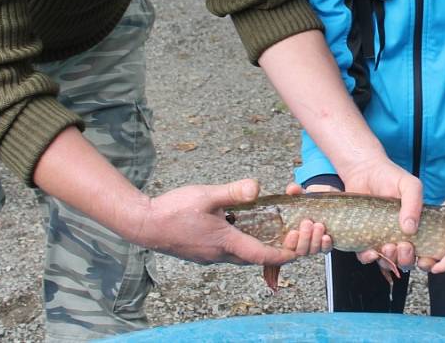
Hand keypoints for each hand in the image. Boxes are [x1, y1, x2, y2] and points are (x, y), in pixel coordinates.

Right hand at [133, 178, 297, 265]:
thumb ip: (232, 192)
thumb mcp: (206, 196)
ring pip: (241, 254)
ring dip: (256, 244)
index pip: (263, 254)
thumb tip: (257, 187)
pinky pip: (228, 251)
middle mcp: (220, 254)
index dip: (284, 253)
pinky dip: (240, 241)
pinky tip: (237, 223)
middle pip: (255, 256)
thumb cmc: (173, 210)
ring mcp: (210, 256)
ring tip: (265, 225)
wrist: (144, 225)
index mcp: (226, 242)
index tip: (299, 246)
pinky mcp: (202, 253)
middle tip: (287, 232)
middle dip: (274, 248)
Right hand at [278, 182, 333, 255]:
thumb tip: (292, 188)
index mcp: (294, 230)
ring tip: (319, 225)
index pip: (288, 244)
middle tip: (307, 223)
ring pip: (312, 251)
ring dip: (315, 240)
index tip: (293, 232)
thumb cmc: (319, 200)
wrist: (340, 204)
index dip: (290, 242)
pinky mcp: (328, 245)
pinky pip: (326, 250)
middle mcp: (304, 239)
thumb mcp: (308, 194)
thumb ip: (297, 191)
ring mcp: (316, 243)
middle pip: (300, 250)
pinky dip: (325, 245)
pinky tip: (327, 237)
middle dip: (304, 238)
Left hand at [339, 157, 422, 271]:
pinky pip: (364, 254)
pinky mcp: (362, 236)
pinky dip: (367, 257)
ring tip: (387, 247)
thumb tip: (411, 227)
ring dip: (388, 260)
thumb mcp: (409, 185)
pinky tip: (369, 250)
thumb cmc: (389, 176)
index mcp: (414, 227)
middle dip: (405, 259)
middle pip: (404, 260)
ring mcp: (379, 237)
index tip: (421, 253)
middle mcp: (398, 235)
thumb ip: (414, 203)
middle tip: (403, 246)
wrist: (363, 169)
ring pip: (385, 261)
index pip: (423, 251)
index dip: (424, 259)